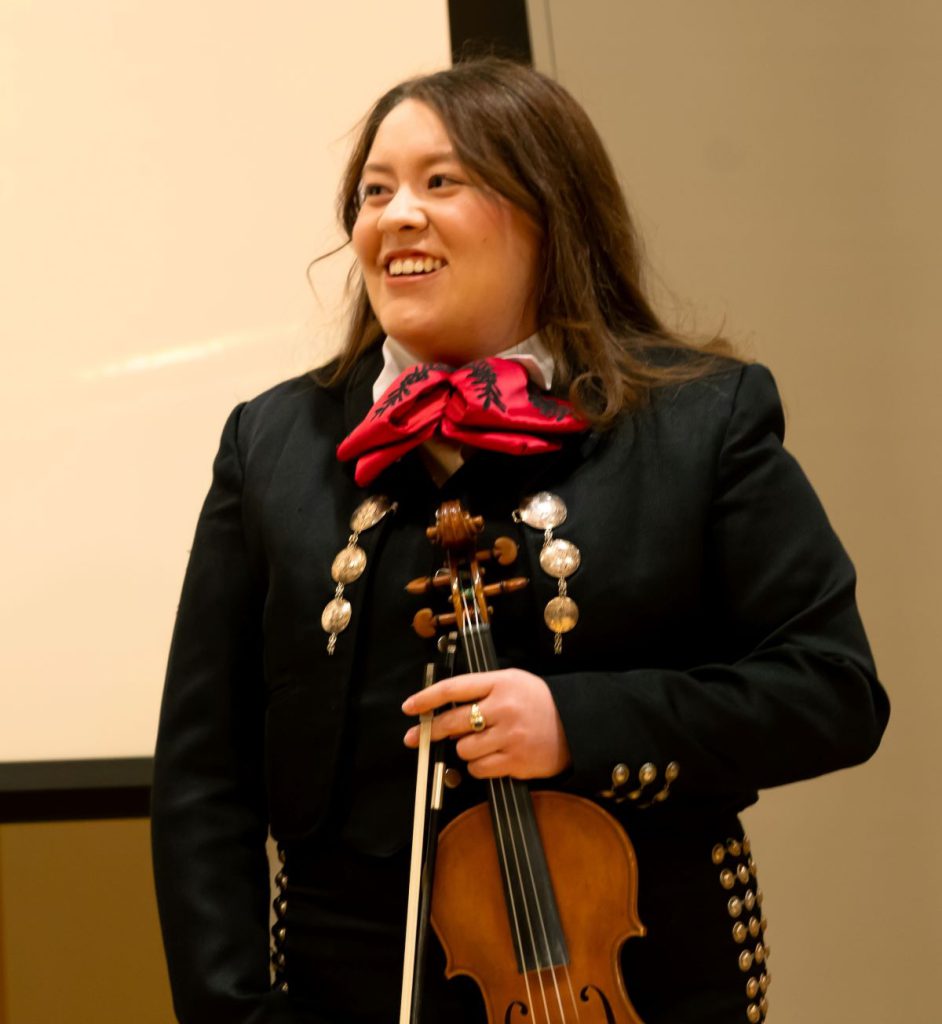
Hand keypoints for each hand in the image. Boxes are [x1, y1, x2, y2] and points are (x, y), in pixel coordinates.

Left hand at [402, 669, 571, 779]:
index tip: (409, 707)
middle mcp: (504, 708)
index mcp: (500, 683)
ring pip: (463, 749)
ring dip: (464, 749)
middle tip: (416, 737)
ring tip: (480, 743)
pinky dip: (478, 766)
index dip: (426, 698)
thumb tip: (445, 712)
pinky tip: (491, 757)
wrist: (576, 724)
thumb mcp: (513, 682)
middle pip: (452, 721)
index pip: (453, 689)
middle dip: (430, 731)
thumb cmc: (540, 702)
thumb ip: (481, 691)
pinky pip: (479, 769)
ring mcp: (510, 736)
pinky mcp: (516, 760)